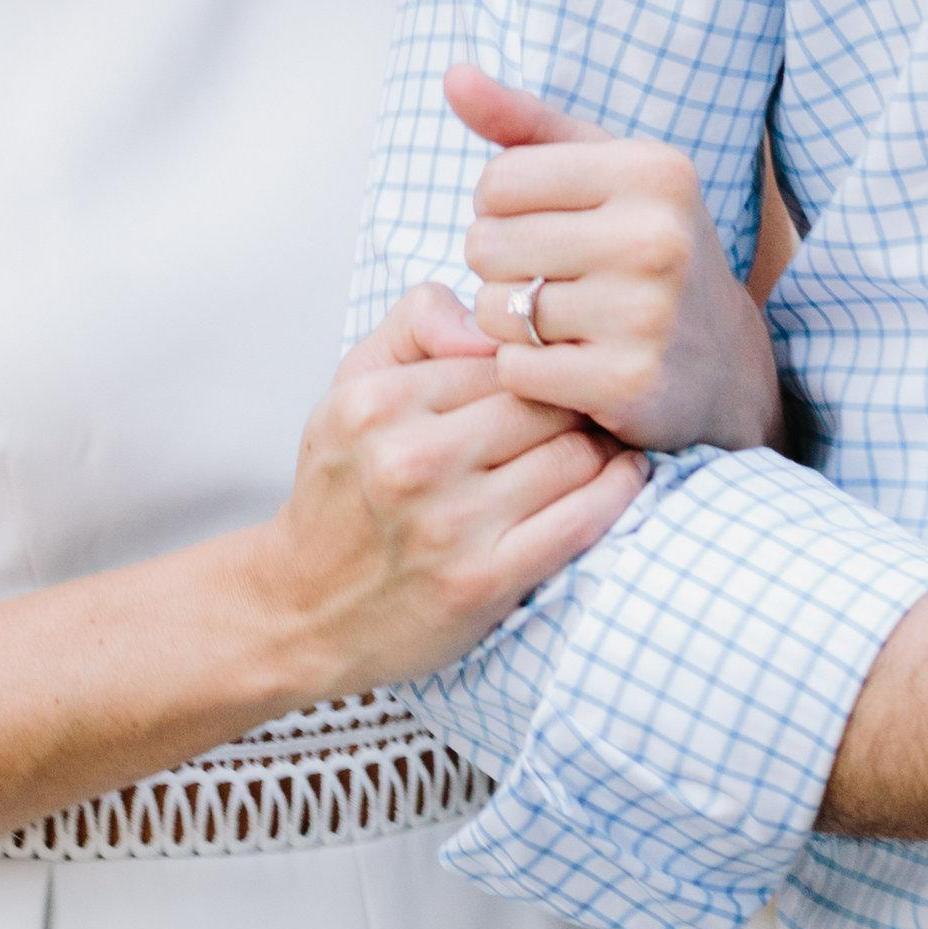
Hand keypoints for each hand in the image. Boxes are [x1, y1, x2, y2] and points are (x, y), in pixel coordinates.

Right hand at [258, 285, 649, 692]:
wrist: (305, 610)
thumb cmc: (343, 491)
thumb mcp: (352, 389)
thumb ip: (415, 324)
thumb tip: (488, 318)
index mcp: (377, 403)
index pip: (502, 357)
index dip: (540, 364)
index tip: (562, 372)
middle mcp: (411, 460)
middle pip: (545, 401)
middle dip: (579, 401)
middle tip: (600, 405)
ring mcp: (449, 524)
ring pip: (574, 453)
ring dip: (604, 445)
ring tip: (609, 441)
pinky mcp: (484, 580)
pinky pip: (583, 517)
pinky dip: (617, 491)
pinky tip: (622, 477)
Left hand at [445, 66, 782, 454]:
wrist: (724, 365)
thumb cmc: (646, 250)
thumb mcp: (603, 171)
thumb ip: (524, 122)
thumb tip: (453, 74)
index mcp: (652, 170)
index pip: (497, 181)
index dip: (500, 211)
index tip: (544, 227)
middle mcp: (657, 236)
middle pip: (486, 245)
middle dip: (500, 268)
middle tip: (551, 281)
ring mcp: (646, 313)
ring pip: (495, 311)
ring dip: (511, 323)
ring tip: (563, 322)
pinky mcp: (629, 381)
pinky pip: (514, 370)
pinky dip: (527, 373)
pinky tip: (571, 366)